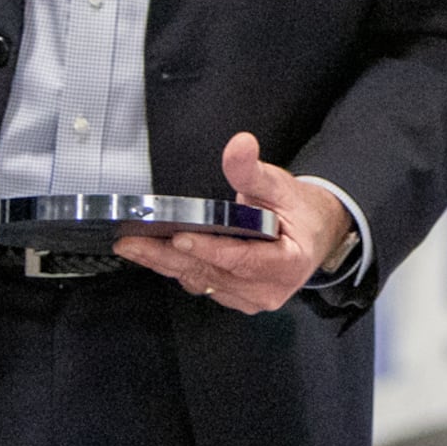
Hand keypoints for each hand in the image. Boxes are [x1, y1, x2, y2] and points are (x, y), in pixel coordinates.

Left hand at [115, 133, 350, 314]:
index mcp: (288, 264)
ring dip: (165, 264)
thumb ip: (253, 170)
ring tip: (133, 248)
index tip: (180, 238)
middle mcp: (268, 290)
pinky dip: (177, 269)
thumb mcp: (280, 185)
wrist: (314, 234)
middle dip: (168, 256)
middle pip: (212, 273)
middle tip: (132, 242)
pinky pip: (203, 285)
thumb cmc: (299, 212)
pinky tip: (153, 256)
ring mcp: (251, 299)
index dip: (209, 249)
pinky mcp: (237, 299)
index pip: (242, 260)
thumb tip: (239, 146)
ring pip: (202, 282)